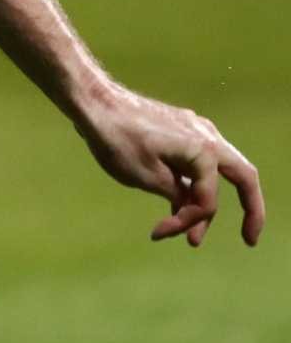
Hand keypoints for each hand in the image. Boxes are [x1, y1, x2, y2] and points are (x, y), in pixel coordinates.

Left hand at [75, 82, 264, 247]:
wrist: (92, 102)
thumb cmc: (117, 138)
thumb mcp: (146, 177)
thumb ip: (177, 195)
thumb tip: (191, 205)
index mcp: (204, 149)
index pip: (208, 199)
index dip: (188, 220)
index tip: (159, 231)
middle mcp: (207, 137)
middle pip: (242, 179)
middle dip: (249, 211)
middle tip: (249, 240)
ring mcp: (194, 132)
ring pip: (214, 174)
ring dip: (205, 204)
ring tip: (192, 237)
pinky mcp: (178, 133)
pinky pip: (194, 165)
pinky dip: (189, 187)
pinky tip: (177, 207)